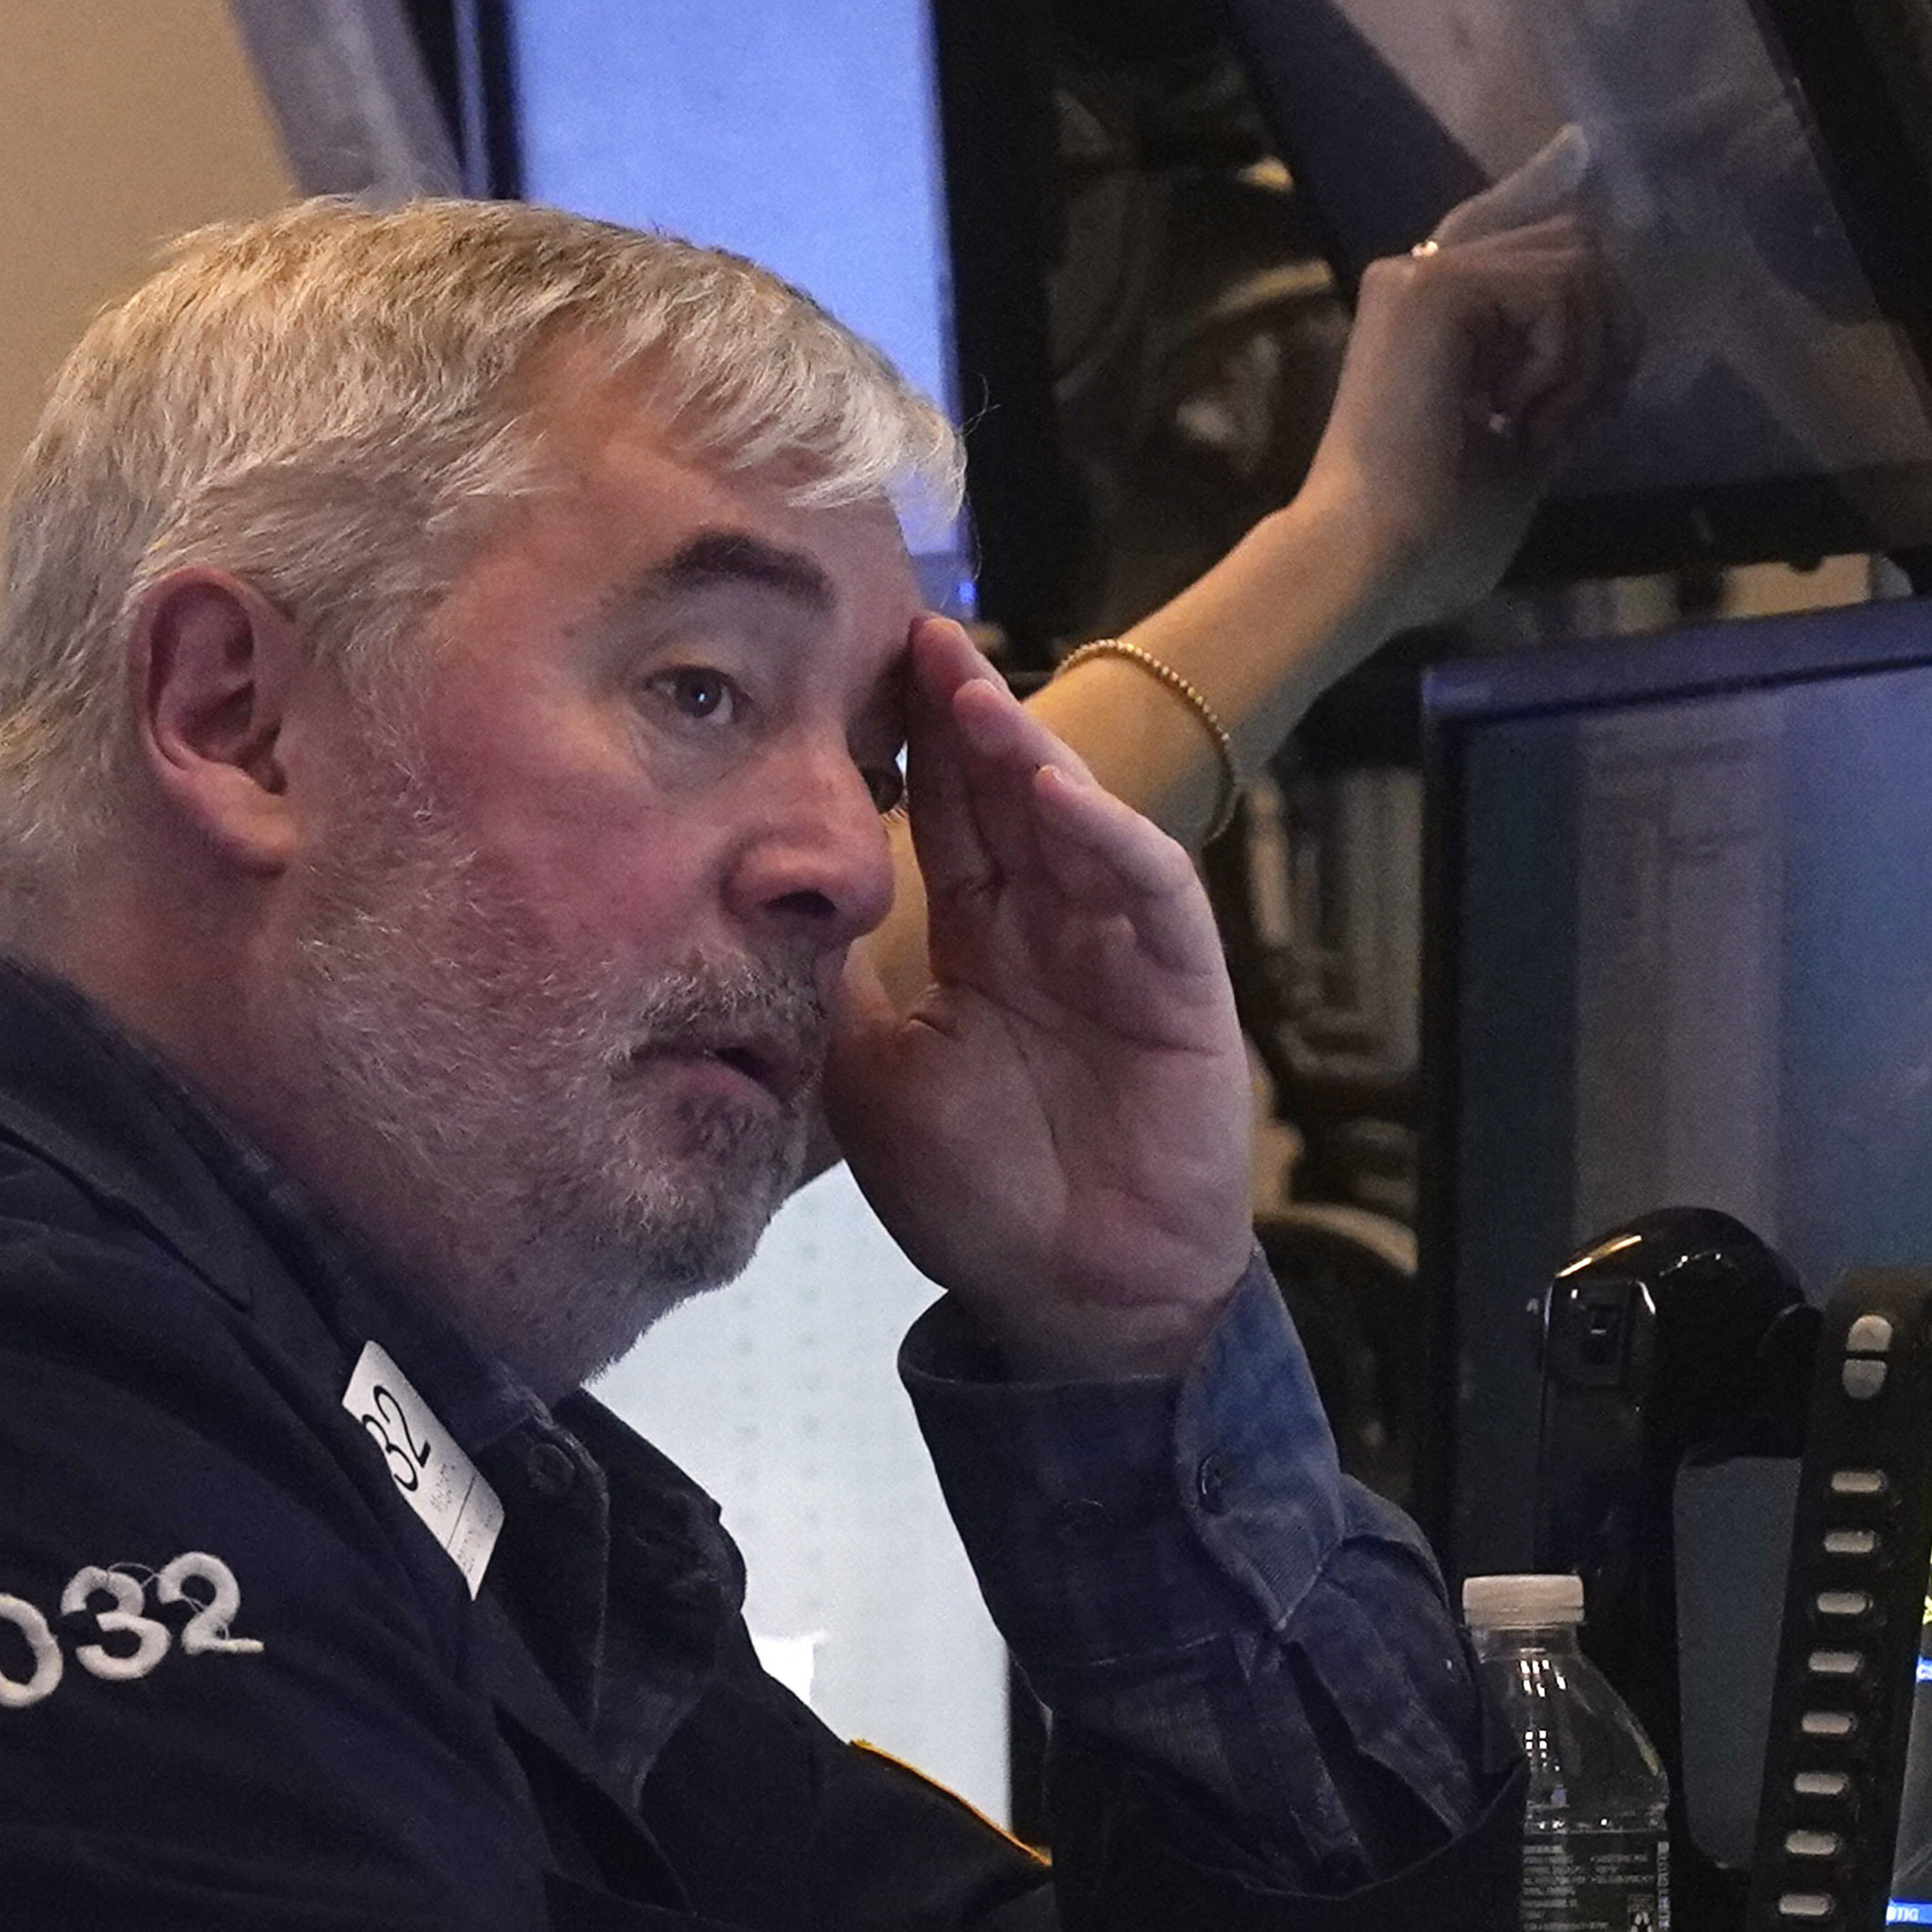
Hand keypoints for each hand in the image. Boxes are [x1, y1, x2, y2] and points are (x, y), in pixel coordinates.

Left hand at [826, 617, 1256, 1382]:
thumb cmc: (978, 1201)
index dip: (909, 743)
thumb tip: (749, 906)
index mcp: (983, 943)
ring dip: (1030, 754)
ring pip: (1078, 822)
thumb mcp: (868, 1079)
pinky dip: (1110, 839)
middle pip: (1008, 793)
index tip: (856, 668)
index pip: (944, 817)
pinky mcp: (1183, 988)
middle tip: (916, 630)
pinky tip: (1060, 796)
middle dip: (965, 713)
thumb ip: (829, 990)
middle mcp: (1053, 928)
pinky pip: (1152, 892)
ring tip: (972, 692)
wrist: (1073, 1302)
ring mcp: (1122, 950)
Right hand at [1279, 127, 1626, 647]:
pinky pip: (1558, 289)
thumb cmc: (1434, 536)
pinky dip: (1566, 361)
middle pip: (1575, 244)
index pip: (1552, 259)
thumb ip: (1558, 383)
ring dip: (1586, 356)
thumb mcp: (1522, 446)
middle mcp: (1423, 274)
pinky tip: (1516, 416)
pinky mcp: (1435, 288)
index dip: (1597, 323)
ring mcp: (1423, 274)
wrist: (1368, 563)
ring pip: (1577, 263)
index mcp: (1437, 312)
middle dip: (1608, 331)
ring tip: (1534, 426)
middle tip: (1574, 418)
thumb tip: (1619, 347)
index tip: (1586, 408)